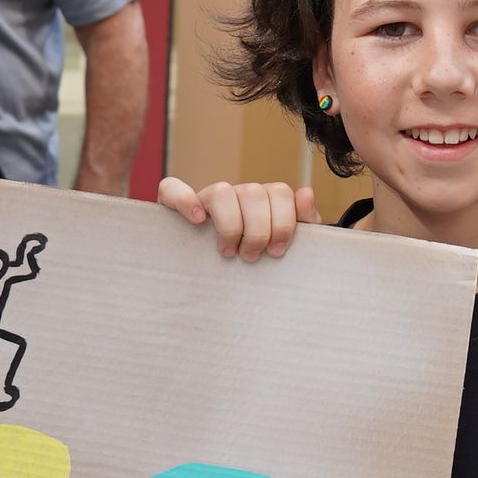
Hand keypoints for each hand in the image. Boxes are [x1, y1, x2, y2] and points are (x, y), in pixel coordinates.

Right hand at [157, 176, 314, 259]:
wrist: (225, 288)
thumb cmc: (259, 263)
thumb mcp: (287, 247)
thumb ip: (304, 221)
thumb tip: (306, 192)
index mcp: (264, 201)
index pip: (279, 192)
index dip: (283, 222)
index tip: (277, 251)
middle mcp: (237, 195)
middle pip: (253, 193)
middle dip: (258, 230)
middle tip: (251, 257)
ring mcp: (207, 199)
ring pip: (221, 191)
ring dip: (230, 225)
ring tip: (228, 252)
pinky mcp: (176, 206)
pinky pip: (172, 188)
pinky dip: (184, 199)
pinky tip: (197, 220)